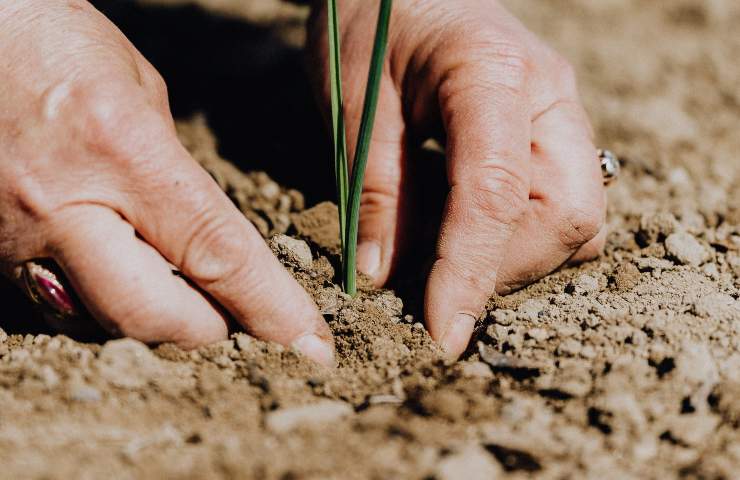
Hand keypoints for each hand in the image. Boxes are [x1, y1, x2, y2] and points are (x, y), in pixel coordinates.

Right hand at [0, 0, 333, 365]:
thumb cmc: (52, 40)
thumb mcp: (140, 91)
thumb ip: (174, 173)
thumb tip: (203, 234)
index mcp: (121, 150)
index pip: (215, 252)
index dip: (271, 306)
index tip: (309, 342)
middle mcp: (63, 206)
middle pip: (153, 316)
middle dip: (209, 330)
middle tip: (237, 319)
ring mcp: (14, 239)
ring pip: (101, 323)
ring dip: (155, 321)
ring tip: (183, 295)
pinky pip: (59, 306)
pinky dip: (103, 305)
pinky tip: (124, 276)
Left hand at [308, 0, 605, 357]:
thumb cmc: (367, 20)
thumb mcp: (354, 101)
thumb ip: (377, 189)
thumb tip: (384, 279)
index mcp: (492, 73)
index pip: (498, 194)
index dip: (472, 274)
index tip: (443, 335)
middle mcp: (548, 95)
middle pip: (568, 216)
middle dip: (504, 269)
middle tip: (434, 285)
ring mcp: (560, 113)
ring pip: (576, 219)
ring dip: (515, 259)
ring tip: (444, 257)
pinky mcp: (552, 132)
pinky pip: (562, 205)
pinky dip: (520, 238)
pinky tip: (465, 232)